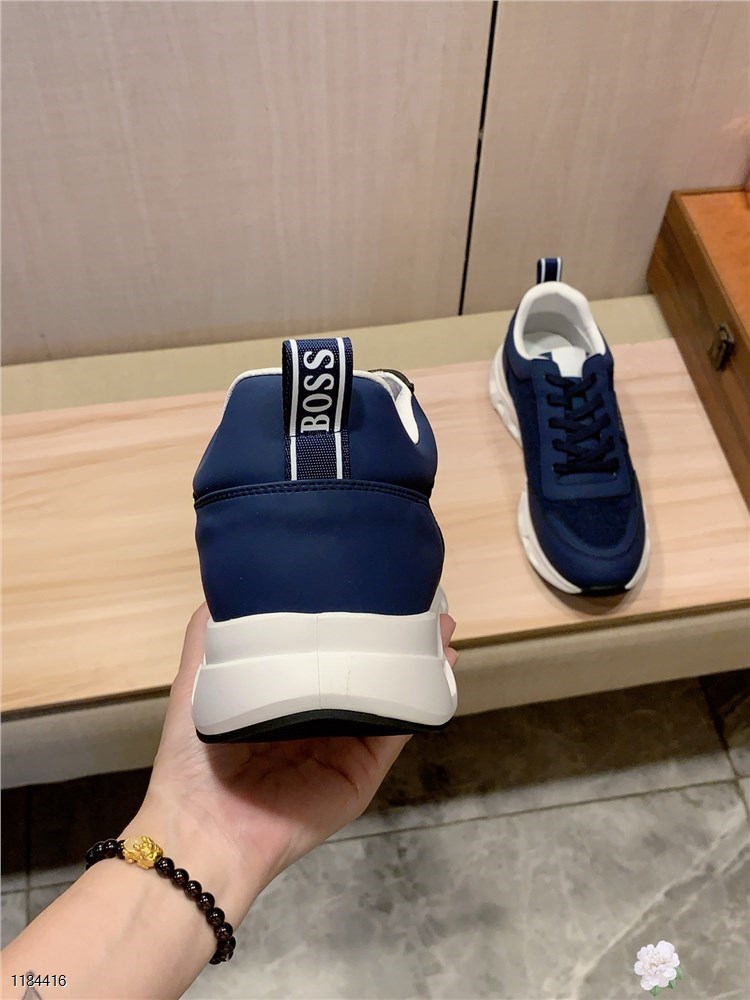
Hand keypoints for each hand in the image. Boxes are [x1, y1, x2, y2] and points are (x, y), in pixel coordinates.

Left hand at [134, 605, 457, 900]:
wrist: (208, 828)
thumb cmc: (196, 754)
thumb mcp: (200, 681)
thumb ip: (211, 634)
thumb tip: (233, 580)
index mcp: (285, 691)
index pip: (325, 647)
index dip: (350, 617)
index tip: (373, 581)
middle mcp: (320, 714)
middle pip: (366, 667)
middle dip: (394, 636)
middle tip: (419, 602)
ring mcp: (346, 742)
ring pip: (390, 692)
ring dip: (417, 662)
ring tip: (440, 629)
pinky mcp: (364, 768)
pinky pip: (398, 729)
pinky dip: (419, 700)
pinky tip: (436, 668)